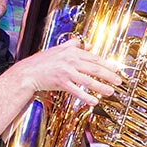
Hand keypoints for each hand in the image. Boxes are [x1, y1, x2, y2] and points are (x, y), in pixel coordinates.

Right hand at [9, 36, 123, 107]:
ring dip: (101, 86)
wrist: (27, 72)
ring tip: (110, 91)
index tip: (116, 69)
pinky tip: (94, 101)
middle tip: (118, 81)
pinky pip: (77, 90)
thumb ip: (74, 45)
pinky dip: (86, 96)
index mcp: (72, 51)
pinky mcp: (60, 82)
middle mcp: (70, 60)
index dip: (107, 64)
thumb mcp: (59, 49)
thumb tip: (89, 45)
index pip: (94, 57)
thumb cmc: (42, 62)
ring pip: (88, 80)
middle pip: (94, 68)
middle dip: (109, 75)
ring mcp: (66, 72)